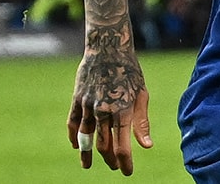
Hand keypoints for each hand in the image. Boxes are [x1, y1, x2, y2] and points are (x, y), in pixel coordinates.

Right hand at [67, 41, 152, 174]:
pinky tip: (76, 146)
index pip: (123, 146)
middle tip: (115, 166)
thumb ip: (142, 122)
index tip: (127, 171)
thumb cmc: (130, 71)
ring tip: (88, 165)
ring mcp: (88, 106)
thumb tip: (147, 146)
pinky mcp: (77, 100)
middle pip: (104, 145)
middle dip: (110, 159)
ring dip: (88, 154)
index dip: (125, 162)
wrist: (108, 49)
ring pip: (86, 138)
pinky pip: (73, 123)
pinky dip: (73, 137)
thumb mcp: (142, 94)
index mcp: (124, 111)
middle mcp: (104, 111)